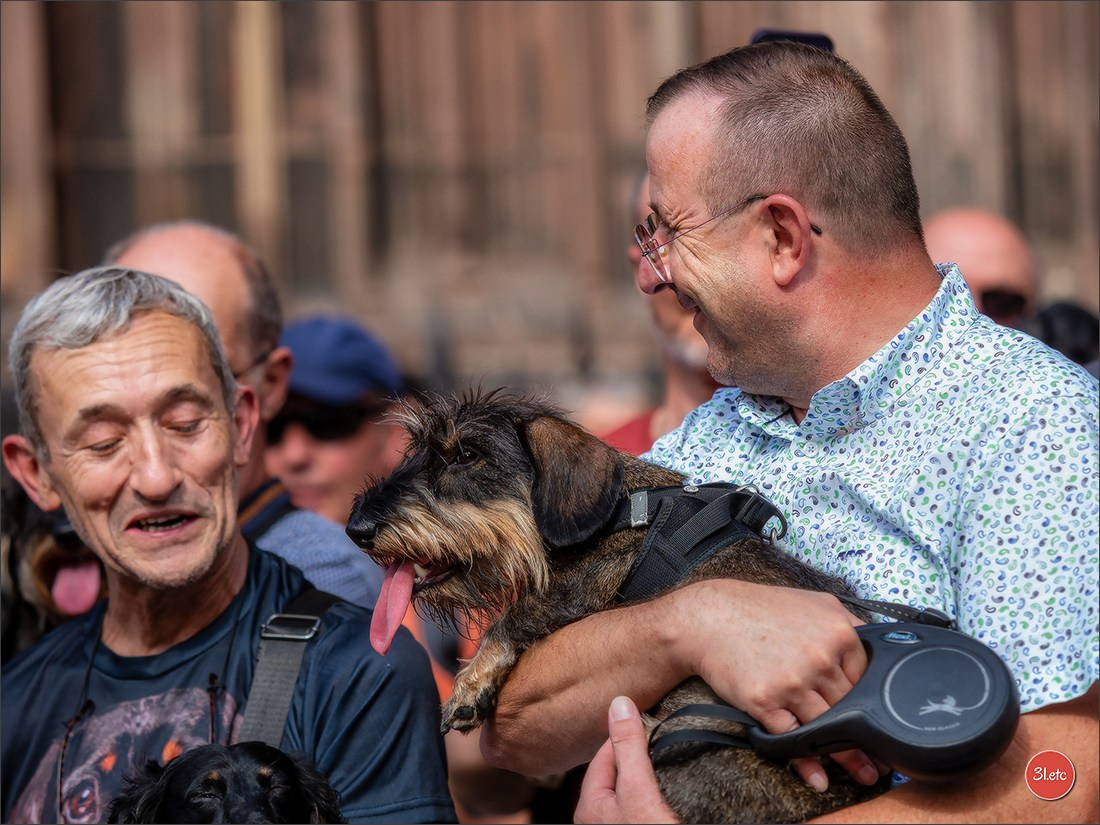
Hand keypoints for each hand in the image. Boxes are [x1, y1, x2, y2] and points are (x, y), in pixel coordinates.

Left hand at [575, 696, 678, 823]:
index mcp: (590, 807)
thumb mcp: (637, 787)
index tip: (644, 719)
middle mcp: (602, 817)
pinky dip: (660, 789)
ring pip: (635, 787)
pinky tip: (675, 783)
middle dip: (639, 753)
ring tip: (670, 754)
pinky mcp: (644, 823)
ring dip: (651, 771)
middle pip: (620, 772)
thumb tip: (619, 705)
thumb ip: (628, 747)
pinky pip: (647, 801)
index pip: (603, 756)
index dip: (624, 735)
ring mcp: (623, 822)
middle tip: (660, 735)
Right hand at [673, 580, 884, 789]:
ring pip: (828, 727)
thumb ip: (849, 621)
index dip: (870, 702)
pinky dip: (806, 762)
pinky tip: (819, 778)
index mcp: (837, 633)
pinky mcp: (765, 701)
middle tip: (880, 759)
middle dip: (867, 736)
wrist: (709, 617)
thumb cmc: (759, 609)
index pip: (868, 680)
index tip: (877, 721)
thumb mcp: (814, 602)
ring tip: (863, 773)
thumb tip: (878, 642)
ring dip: (847, 757)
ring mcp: (792, 682)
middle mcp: (819, 658)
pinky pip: (792, 738)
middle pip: (852, 708)